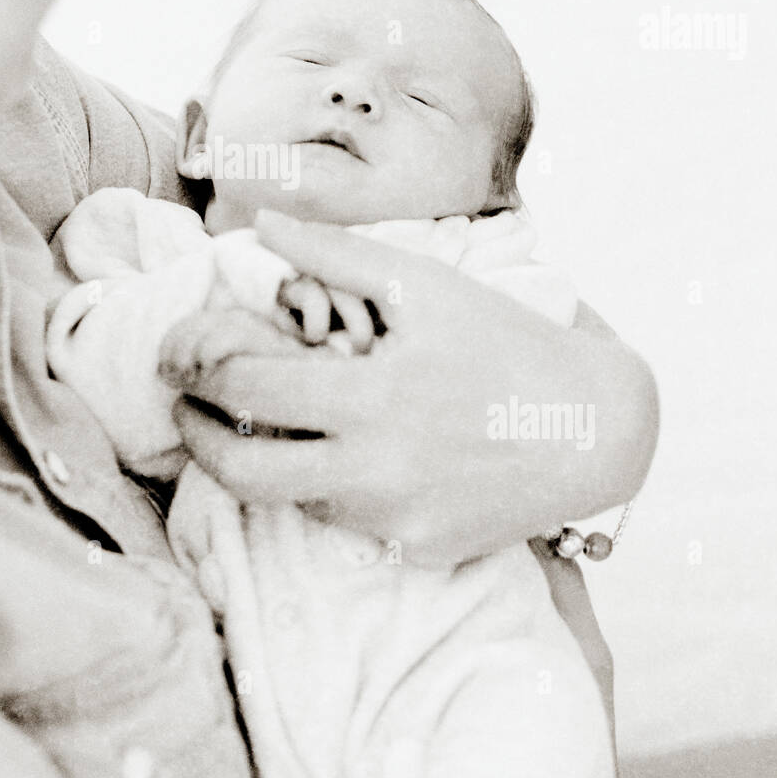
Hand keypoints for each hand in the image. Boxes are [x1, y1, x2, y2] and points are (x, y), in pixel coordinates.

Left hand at [166, 209, 657, 567]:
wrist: (599, 428)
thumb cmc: (507, 341)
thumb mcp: (426, 284)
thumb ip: (337, 253)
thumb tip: (263, 226)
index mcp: (372, 398)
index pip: (247, 392)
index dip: (197, 372)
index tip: (176, 358)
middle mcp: (377, 472)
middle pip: (245, 474)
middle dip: (198, 438)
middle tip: (187, 408)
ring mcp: (398, 521)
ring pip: (295, 499)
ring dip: (268, 461)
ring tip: (268, 419)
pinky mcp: (421, 551)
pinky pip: (350, 522)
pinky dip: (332, 486)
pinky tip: (351, 449)